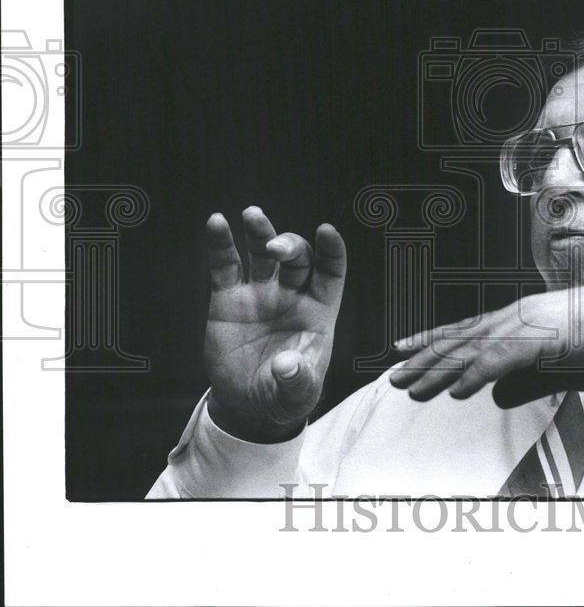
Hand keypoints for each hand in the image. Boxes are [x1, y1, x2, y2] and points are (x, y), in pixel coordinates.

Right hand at [203, 207, 346, 441]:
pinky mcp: (228, 298)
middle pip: (297, 258)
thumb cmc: (283, 394)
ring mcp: (259, 293)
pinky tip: (216, 222)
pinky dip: (220, 244)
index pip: (330, 273)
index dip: (332, 251)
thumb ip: (296, 380)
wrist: (247, 405)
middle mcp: (291, 295)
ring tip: (252, 214)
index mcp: (318, 311)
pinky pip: (225, 265)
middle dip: (289, 247)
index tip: (327, 231)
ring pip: (261, 253)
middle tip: (274, 249)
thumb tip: (287, 366)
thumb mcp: (296, 394)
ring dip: (259, 232)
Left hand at [389, 281, 583, 407]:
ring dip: (439, 370)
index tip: (404, 350)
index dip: (433, 341)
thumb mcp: (558, 364)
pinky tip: (455, 392)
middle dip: (425, 359)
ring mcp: (528, 325)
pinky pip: (501, 359)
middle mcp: (517, 316)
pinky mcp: (542, 339)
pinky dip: (475, 375)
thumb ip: (525, 381)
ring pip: (472, 350)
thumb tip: (495, 399)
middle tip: (393, 377)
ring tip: (411, 388)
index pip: (466, 330)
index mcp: (520, 318)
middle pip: (460, 340)